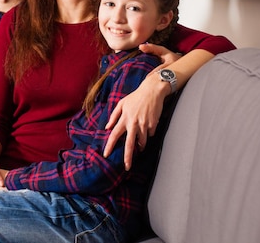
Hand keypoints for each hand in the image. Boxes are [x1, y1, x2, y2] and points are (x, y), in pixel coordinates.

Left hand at [103, 44, 177, 169]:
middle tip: (127, 167)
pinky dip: (148, 133)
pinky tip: (148, 126)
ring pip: (142, 142)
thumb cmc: (136, 97)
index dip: (109, 146)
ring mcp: (144, 125)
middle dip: (128, 157)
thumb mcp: (122, 103)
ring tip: (140, 146)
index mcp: (124, 119)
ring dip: (141, 145)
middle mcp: (133, 124)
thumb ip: (114, 116)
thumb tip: (107, 127)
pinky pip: (150, 134)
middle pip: (129, 144)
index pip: (114, 135)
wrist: (152, 91)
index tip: (106, 155)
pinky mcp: (153, 125)